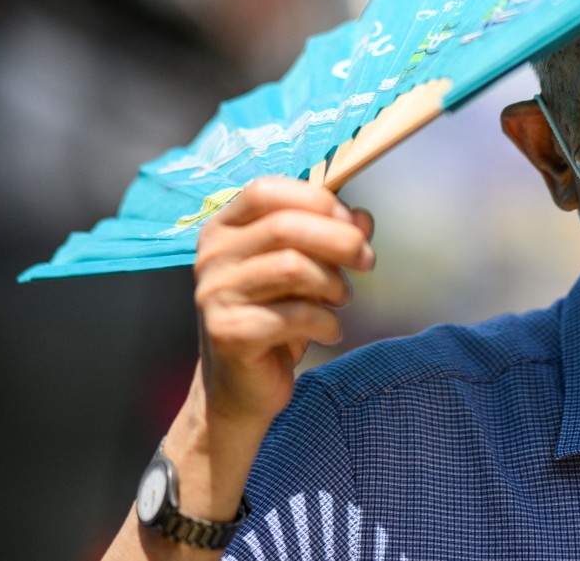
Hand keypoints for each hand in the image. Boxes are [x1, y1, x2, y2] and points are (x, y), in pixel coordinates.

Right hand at [194, 176, 375, 426]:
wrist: (240, 388)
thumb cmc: (273, 318)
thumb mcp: (303, 270)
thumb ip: (328, 237)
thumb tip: (363, 219)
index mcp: (223, 229)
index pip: (266, 191)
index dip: (316, 200)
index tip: (352, 222)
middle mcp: (213, 257)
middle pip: (285, 226)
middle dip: (340, 240)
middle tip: (367, 260)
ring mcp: (215, 294)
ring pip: (293, 267)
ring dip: (333, 284)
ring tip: (341, 299)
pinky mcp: (229, 332)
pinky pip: (295, 314)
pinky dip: (326, 322)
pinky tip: (329, 331)